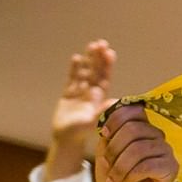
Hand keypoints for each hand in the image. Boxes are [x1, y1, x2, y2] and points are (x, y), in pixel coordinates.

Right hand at [44, 40, 115, 180]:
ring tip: (91, 45)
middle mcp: (91, 93)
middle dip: (98, 58)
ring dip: (88, 60)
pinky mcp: (68, 94)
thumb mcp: (94, 122)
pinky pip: (72, 79)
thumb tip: (115, 101)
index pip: (104, 78)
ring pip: (85, 72)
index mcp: (99, 98)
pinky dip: (75, 69)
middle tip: (101, 43)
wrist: (66, 139)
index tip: (110, 52)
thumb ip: (103, 111)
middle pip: (96, 71)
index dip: (107, 65)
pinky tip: (77, 58)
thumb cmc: (81, 133)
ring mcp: (79, 92)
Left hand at [94, 103, 176, 181]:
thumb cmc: (117, 181)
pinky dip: (131, 175)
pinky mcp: (171, 168)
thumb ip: (108, 133)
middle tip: (107, 165)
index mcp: (141, 129)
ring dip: (120, 165)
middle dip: (114, 148)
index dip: (115, 118)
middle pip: (133, 128)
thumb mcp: (105, 154)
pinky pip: (148, 164)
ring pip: (139, 147)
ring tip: (114, 179)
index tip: (104, 135)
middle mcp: (156, 136)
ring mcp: (165, 152)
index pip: (132, 109)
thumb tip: (109, 109)